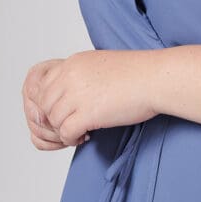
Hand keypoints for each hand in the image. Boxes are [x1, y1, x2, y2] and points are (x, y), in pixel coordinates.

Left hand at [23, 49, 159, 149]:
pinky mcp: (88, 113)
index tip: (65, 111)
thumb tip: (72, 94)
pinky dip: (72, 139)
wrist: (156, 78)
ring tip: (81, 132)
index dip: (51, 103)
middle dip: (55, 118)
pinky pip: (66, 132)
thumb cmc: (138, 73)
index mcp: (73, 63)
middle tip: (71, 125)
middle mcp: (70, 76)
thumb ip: (81, 75)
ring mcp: (77, 94)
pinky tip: (85, 137)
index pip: (43, 86)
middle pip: (45, 104)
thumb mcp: (101, 64)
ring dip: (64, 130)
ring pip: (53, 120)